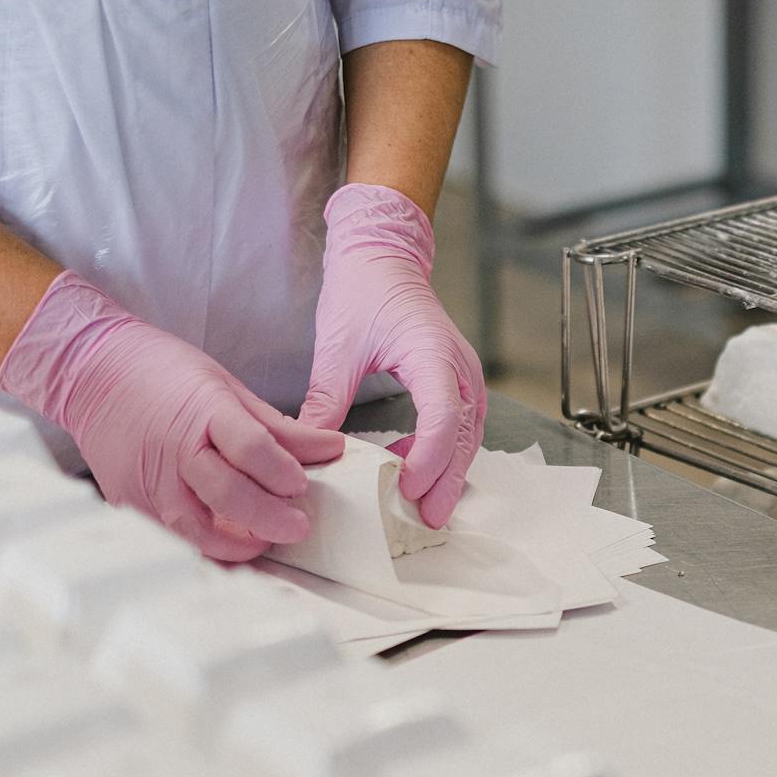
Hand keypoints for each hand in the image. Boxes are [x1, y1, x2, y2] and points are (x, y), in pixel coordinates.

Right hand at [0, 272, 343, 560]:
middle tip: (297, 527)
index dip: (281, 472)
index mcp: (203, 412)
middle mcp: (174, 450)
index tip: (301, 486)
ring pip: (195, 529)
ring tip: (263, 543)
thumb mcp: (227, 385)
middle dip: (269, 518)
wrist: (90, 371)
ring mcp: (147, 479)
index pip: (250, 449)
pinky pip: (169, 535)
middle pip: (227, 494)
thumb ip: (279, 426)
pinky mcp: (129, 500)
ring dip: (235, 544)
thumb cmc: (161, 372)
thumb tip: (331, 447)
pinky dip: (200, 546)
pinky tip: (224, 546)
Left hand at [302, 183, 485, 527]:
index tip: (408, 488)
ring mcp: (463, 376)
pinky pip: (459, 428)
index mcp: (432, 353)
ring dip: (447, 473)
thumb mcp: (337, 347)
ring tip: (422, 509)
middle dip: (446, 482)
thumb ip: (326, 401)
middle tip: (424, 521)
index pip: (443, 417)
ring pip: (467, 438)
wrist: (383, 256)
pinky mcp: (456, 383)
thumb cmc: (363, 290)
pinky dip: (442, 455)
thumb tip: (308, 453)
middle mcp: (458, 367)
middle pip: (464, 437)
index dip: (429, 459)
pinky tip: (412, 472)